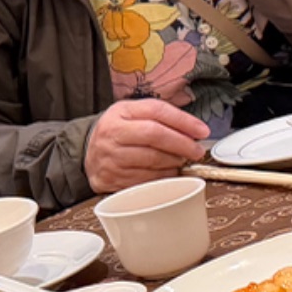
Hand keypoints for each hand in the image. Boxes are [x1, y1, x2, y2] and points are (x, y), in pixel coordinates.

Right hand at [85, 99, 208, 194]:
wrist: (89, 153)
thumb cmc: (121, 132)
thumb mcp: (135, 114)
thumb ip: (163, 117)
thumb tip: (195, 131)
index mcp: (120, 112)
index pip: (156, 111)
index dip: (183, 121)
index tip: (202, 131)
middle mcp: (112, 133)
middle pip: (155, 135)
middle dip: (182, 144)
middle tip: (197, 150)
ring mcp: (110, 158)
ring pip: (152, 160)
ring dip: (174, 162)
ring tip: (181, 160)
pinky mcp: (112, 179)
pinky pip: (146, 180)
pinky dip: (163, 176)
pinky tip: (168, 171)